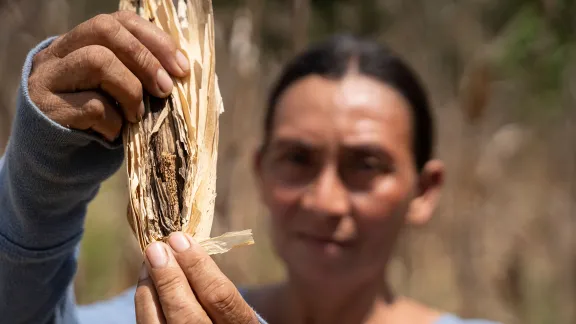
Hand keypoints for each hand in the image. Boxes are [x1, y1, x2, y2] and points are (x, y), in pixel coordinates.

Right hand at [28, 11, 189, 140]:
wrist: (54, 155)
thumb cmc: (95, 120)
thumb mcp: (116, 91)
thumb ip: (137, 74)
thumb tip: (180, 71)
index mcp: (80, 42)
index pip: (120, 21)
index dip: (155, 40)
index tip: (181, 68)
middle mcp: (59, 52)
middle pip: (106, 31)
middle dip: (145, 60)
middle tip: (165, 90)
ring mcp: (49, 78)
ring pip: (98, 61)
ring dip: (130, 90)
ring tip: (136, 115)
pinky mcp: (47, 108)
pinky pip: (93, 106)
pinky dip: (114, 122)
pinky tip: (114, 133)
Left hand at [136, 232, 259, 323]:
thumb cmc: (226, 314)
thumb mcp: (233, 301)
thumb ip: (213, 281)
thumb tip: (181, 246)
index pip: (220, 295)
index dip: (199, 266)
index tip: (181, 239)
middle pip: (187, 315)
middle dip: (170, 278)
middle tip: (156, 248)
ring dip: (151, 286)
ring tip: (150, 258)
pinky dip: (145, 301)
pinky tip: (147, 280)